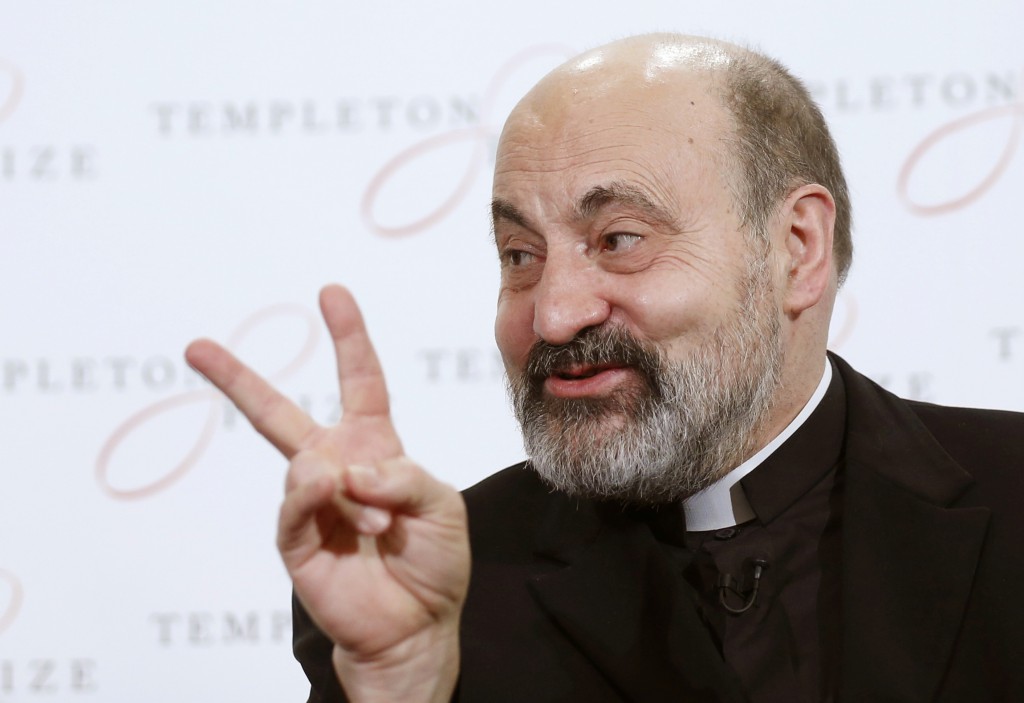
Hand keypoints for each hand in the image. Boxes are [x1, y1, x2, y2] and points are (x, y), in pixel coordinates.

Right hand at [185, 285, 468, 701]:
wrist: (418, 625)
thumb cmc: (434, 560)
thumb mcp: (441, 504)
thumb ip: (402, 475)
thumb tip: (342, 467)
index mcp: (374, 447)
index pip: (360, 382)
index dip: (348, 339)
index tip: (331, 294)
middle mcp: (336, 467)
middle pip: (278, 414)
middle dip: (237, 380)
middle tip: (195, 347)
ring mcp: (311, 503)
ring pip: (306, 464)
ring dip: (352, 490)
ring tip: (378, 522)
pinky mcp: (295, 539)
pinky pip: (294, 505)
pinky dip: (317, 499)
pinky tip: (338, 503)